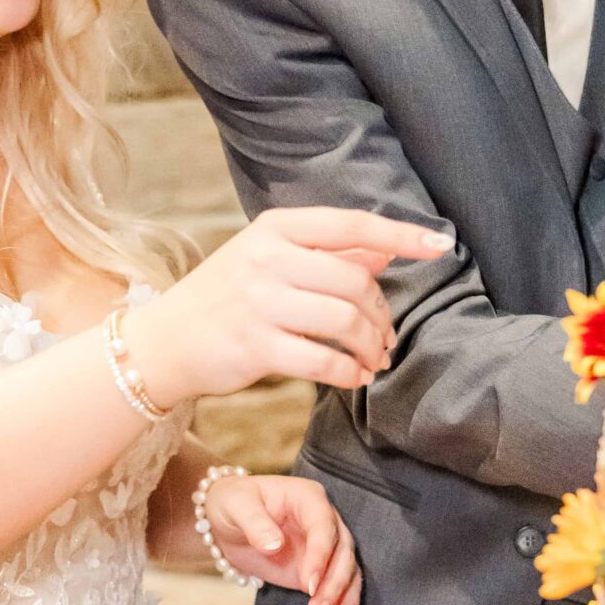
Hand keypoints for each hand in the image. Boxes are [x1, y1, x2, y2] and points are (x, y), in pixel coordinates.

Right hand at [126, 208, 452, 411]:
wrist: (163, 342)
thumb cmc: (225, 298)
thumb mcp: (269, 261)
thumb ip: (327, 255)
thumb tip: (385, 251)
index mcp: (274, 228)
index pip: (351, 225)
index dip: (401, 235)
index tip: (441, 244)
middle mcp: (266, 258)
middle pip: (354, 281)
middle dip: (382, 314)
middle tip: (386, 338)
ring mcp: (258, 302)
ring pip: (344, 320)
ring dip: (371, 346)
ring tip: (374, 360)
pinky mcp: (254, 347)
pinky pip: (323, 361)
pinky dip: (349, 373)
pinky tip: (354, 378)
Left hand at [205, 474, 359, 604]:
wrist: (228, 518)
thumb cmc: (233, 503)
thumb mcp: (236, 506)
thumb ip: (255, 523)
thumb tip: (274, 544)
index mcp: (309, 498)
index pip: (324, 526)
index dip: (320, 554)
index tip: (308, 584)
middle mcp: (325, 522)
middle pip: (343, 554)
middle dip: (334, 586)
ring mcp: (326, 548)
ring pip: (348, 575)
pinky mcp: (320, 570)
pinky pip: (339, 591)